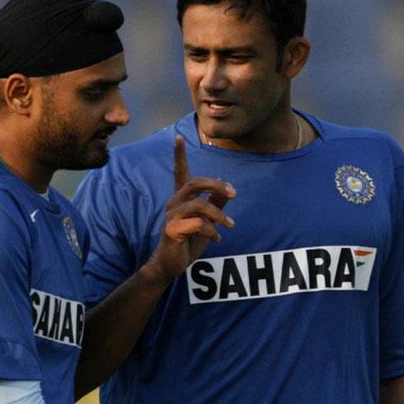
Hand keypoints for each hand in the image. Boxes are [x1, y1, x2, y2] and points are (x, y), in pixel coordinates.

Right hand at [144, 136, 235, 283]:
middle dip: (216, 185)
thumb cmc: (188, 243)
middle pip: (194, 183)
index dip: (179, 155)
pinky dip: (212, 230)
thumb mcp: (207, 222)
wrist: (170, 265)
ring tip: (229, 226)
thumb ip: (215, 205)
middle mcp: (173, 204)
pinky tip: (217, 239)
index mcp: (181, 199)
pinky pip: (197, 224)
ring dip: (219, 215)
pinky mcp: (172, 230)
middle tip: (233, 194)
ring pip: (199, 204)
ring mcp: (171, 216)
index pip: (179, 173)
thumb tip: (224, 189)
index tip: (178, 137)